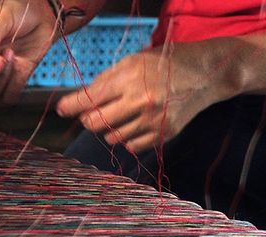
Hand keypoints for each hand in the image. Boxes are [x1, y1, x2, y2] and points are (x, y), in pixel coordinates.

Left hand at [56, 44, 235, 151]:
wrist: (203, 74)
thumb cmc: (163, 64)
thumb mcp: (132, 62)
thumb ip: (104, 81)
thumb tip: (78, 100)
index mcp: (129, 79)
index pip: (89, 99)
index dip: (70, 106)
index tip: (62, 110)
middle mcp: (140, 101)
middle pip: (95, 123)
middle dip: (88, 119)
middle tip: (92, 112)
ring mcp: (153, 120)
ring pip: (112, 138)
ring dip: (109, 129)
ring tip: (121, 114)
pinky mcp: (163, 134)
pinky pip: (131, 146)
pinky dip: (127, 138)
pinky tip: (135, 124)